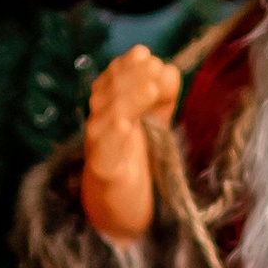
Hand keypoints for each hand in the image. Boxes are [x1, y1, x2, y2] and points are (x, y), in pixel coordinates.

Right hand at [79, 45, 182, 243]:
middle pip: (107, 93)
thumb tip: (168, 68)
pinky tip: (125, 124)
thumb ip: (162, 96)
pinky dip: (113, 137)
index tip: (144, 54)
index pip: (112, 79)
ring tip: (151, 87)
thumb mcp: (154, 122)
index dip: (125, 65)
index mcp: (111, 110)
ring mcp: (99, 148)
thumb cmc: (137, 164)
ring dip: (128, 98)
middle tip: (154, 67)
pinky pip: (104, 152)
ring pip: (106, 117)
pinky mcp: (103, 173)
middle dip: (130, 76)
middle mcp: (100, 125)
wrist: (121, 214)